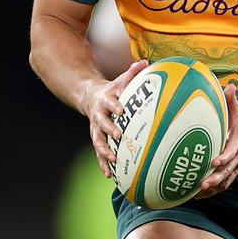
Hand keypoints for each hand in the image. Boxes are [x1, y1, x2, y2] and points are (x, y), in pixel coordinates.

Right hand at [84, 59, 148, 178]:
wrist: (91, 97)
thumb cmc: (113, 89)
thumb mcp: (121, 79)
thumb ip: (132, 72)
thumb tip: (146, 62)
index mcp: (105, 101)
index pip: (110, 103)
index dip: (114, 106)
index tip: (121, 110)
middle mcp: (99, 116)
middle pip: (102, 124)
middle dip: (109, 130)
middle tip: (118, 135)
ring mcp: (96, 129)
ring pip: (98, 141)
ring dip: (104, 151)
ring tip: (113, 160)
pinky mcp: (97, 139)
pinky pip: (100, 153)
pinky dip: (103, 164)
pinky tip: (109, 176)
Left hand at [197, 84, 237, 197]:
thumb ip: (232, 100)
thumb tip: (228, 86)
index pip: (232, 151)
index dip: (225, 157)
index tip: (215, 162)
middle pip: (228, 170)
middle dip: (216, 178)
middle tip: (203, 184)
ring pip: (228, 179)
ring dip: (215, 187)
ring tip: (200, 193)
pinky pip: (228, 181)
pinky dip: (217, 189)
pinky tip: (204, 194)